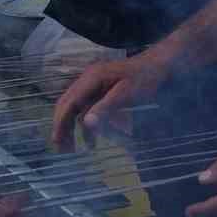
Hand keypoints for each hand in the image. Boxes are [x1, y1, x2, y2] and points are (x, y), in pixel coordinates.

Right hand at [50, 53, 172, 150]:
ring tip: (72, 150)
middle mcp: (88, 80)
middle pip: (67, 104)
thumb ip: (105, 109)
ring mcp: (93, 85)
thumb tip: (86, 124)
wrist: (159, 66)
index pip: (69, 102)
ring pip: (75, 109)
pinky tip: (91, 142)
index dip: (61, 121)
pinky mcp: (101, 92)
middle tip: (61, 149)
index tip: (57, 140)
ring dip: (72, 128)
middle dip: (62, 126)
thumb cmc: (144, 79)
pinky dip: (86, 126)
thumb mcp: (126, 95)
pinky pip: (87, 110)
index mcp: (91, 78)